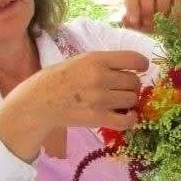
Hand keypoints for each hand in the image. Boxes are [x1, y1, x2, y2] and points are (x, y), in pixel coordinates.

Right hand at [0, 51, 148, 159]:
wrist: (39, 101)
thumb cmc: (60, 78)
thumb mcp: (81, 60)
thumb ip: (105, 63)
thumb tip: (134, 69)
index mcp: (96, 59)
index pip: (134, 59)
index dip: (142, 65)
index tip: (140, 69)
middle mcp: (100, 77)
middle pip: (134, 82)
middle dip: (131, 85)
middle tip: (120, 88)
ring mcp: (100, 99)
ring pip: (132, 100)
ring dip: (129, 101)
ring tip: (118, 101)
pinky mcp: (97, 118)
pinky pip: (127, 121)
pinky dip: (131, 118)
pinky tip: (127, 115)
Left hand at [122, 0, 180, 32]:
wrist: (175, 27)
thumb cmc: (154, 22)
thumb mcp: (140, 26)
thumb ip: (131, 23)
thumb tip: (124, 18)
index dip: (131, 5)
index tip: (134, 21)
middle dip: (146, 8)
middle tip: (149, 22)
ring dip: (161, 7)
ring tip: (162, 20)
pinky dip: (174, 9)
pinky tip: (172, 18)